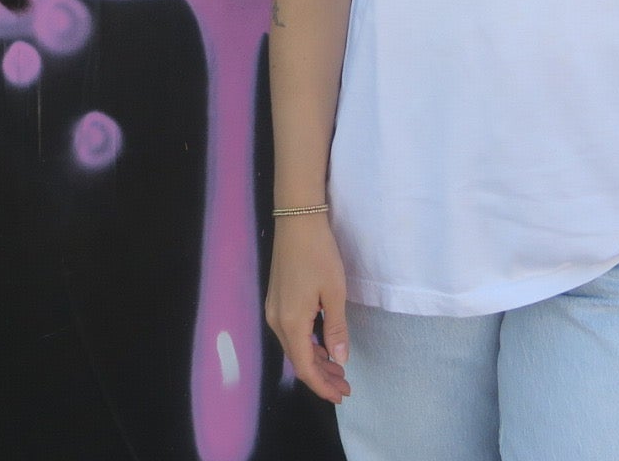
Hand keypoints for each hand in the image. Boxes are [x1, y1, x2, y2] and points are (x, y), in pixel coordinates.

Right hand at [265, 214, 351, 401]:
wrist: (297, 221)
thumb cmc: (319, 254)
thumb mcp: (334, 293)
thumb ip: (336, 329)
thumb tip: (339, 359)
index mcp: (291, 322)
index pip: (305, 367)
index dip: (322, 385)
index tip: (341, 396)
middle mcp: (276, 321)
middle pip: (298, 360)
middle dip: (321, 377)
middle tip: (344, 387)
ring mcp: (273, 310)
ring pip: (294, 347)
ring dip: (315, 361)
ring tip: (338, 370)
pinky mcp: (276, 300)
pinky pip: (291, 333)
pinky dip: (308, 345)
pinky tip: (323, 346)